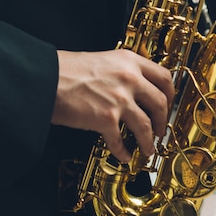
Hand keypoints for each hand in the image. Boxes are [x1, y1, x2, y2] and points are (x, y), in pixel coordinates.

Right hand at [52, 50, 174, 162]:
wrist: (45, 78)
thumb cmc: (66, 70)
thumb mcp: (103, 60)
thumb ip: (122, 71)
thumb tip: (135, 88)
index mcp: (129, 61)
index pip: (164, 77)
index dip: (170, 95)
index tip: (168, 104)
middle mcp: (129, 79)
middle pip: (160, 104)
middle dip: (163, 122)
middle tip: (160, 130)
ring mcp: (119, 99)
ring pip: (147, 127)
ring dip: (148, 142)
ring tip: (147, 149)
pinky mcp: (106, 119)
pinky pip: (120, 141)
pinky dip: (123, 151)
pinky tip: (123, 155)